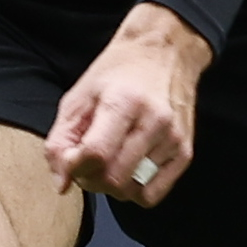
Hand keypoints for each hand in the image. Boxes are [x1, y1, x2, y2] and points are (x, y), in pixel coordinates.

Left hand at [50, 4, 212, 201]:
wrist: (165, 52)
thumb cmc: (119, 72)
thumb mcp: (79, 97)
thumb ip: (61, 140)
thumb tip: (61, 183)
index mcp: (123, 102)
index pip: (96, 155)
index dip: (75, 167)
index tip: (72, 159)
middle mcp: (154, 122)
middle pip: (114, 179)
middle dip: (91, 180)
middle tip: (87, 164)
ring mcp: (173, 139)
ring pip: (132, 191)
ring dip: (112, 186)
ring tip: (109, 163)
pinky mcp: (185, 152)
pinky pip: (153, 194)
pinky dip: (135, 190)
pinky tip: (129, 170)